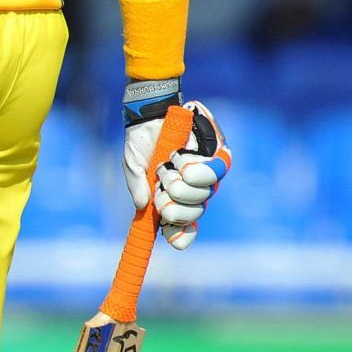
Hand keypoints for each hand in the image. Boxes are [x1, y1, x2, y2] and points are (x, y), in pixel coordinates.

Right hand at [122, 85, 229, 249]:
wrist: (152, 113)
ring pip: (204, 196)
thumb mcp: (133, 166)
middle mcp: (193, 192)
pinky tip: (180, 158)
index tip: (171, 237)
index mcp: (172, 200)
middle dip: (173, 203)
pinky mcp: (217, 157)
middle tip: (161, 186)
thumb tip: (143, 206)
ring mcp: (207, 177)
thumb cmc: (142, 141)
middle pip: (194, 214)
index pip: (183, 228)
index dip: (180, 235)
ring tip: (168, 165)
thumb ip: (137, 186)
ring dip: (180, 182)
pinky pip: (213, 173)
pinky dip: (194, 168)